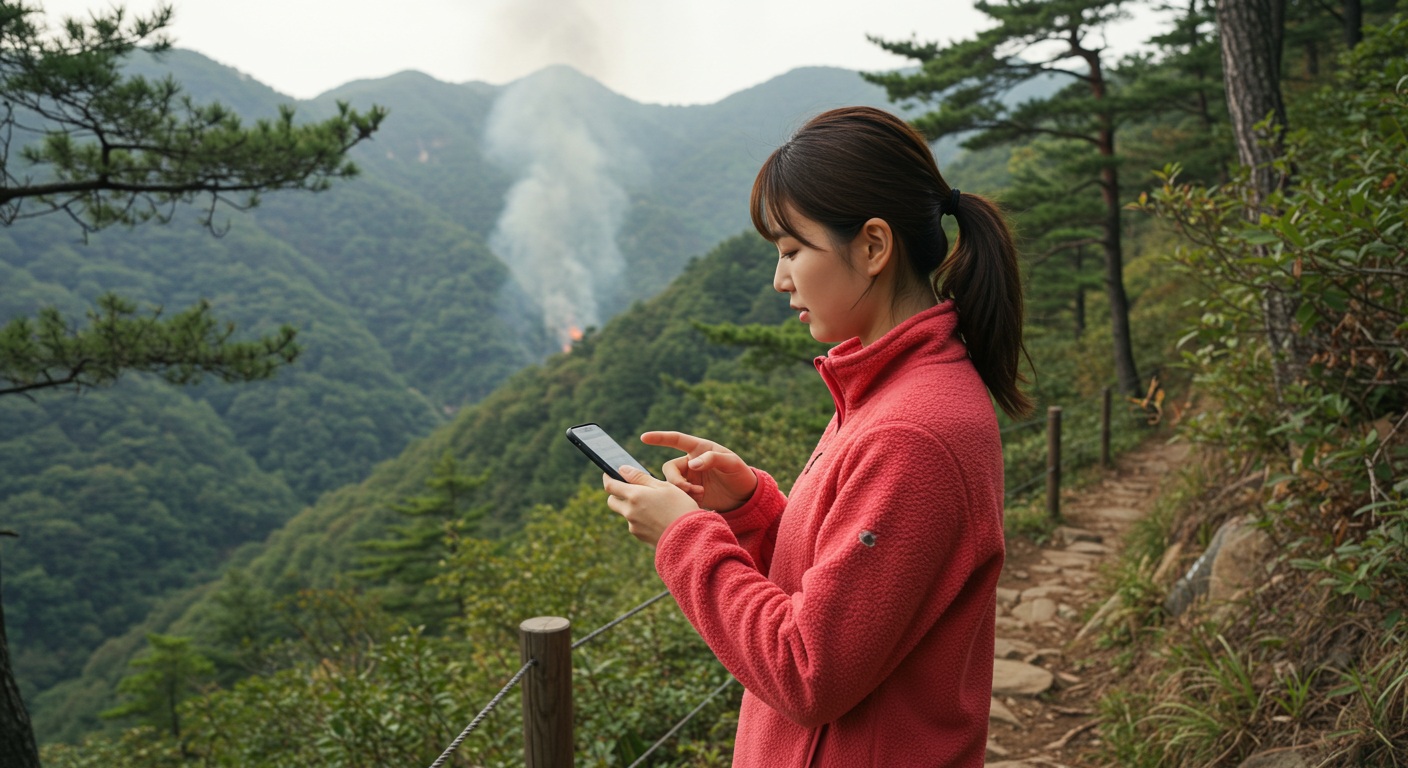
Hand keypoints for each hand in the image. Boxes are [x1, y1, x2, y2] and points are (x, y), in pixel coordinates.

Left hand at [603, 466, 700, 546]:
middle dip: (616, 494)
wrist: (690, 536)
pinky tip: (658, 517)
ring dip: (632, 507)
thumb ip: (640, 477)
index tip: (609, 473)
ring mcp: (633, 526)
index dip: (607, 477)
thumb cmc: (680, 506)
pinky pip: (635, 524)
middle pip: (612, 501)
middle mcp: (630, 512)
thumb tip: (622, 470)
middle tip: (629, 489)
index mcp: (635, 496)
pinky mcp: (640, 536)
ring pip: (625, 513)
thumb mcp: (663, 486)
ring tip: (653, 504)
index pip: (610, 485)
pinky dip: (641, 518)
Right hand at [640, 431, 757, 512]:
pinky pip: (678, 496)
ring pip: (672, 485)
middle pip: (669, 469)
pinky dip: (686, 500)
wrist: (745, 496)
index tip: (643, 438)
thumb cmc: (740, 474)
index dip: (659, 438)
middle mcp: (690, 462)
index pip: (676, 439)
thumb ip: (712, 459)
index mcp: (699, 448)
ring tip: (700, 496)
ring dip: (682, 492)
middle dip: (676, 481)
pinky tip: (700, 503)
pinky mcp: (690, 493)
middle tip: (692, 490)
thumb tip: (691, 464)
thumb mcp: (731, 463)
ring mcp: (689, 478)